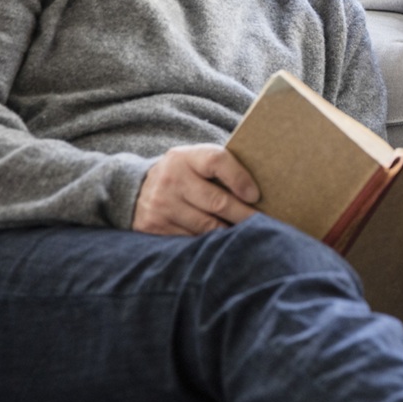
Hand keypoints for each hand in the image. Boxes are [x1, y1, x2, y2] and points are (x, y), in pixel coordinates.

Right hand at [132, 143, 259, 235]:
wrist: (137, 190)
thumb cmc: (184, 176)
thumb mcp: (195, 163)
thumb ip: (221, 169)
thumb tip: (259, 192)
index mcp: (184, 157)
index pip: (216, 161)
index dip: (239, 178)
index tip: (255, 196)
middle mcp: (171, 179)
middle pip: (218, 202)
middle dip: (245, 215)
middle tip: (264, 225)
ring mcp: (161, 205)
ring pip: (207, 226)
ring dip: (230, 233)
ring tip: (248, 236)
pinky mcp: (154, 227)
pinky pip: (191, 241)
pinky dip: (209, 244)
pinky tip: (221, 244)